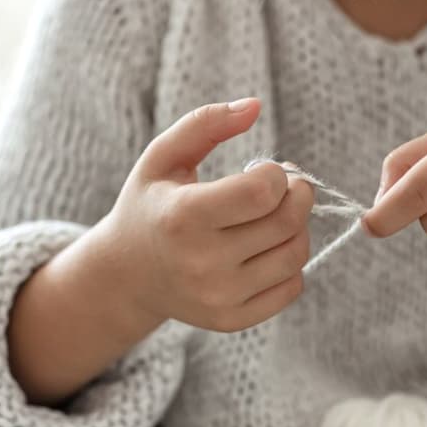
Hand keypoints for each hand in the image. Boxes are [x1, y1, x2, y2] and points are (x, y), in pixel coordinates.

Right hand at [98, 99, 313, 332]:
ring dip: (298, 228)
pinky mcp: (232, 320)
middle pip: (287, 222)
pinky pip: (291, 288)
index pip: (262, 192)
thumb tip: (255, 105)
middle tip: (288, 187)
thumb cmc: (152, 205)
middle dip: (299, 195)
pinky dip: (290, 264)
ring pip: (296, 255)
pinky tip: (267, 250)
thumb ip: (206, 123)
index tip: (266, 171)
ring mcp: (218, 297)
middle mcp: (201, 263)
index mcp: (183, 217)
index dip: (277, 174)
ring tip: (275, 217)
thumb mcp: (164, 156)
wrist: (127, 274)